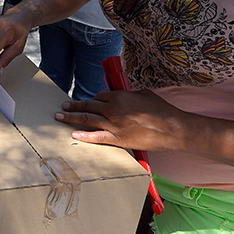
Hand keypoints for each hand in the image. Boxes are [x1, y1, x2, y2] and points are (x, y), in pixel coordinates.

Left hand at [54, 89, 184, 151]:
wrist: (172, 128)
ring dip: (72, 118)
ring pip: (88, 119)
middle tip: (63, 106)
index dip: (93, 99)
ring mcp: (114, 125)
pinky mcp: (118, 139)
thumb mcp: (143, 94)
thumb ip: (128, 95)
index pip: (99, 96)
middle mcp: (113, 109)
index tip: (88, 102)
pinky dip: (84, 135)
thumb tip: (121, 97)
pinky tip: (74, 134)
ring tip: (60, 117)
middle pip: (89, 106)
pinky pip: (97, 137)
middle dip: (74, 106)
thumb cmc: (161, 110)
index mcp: (119, 96)